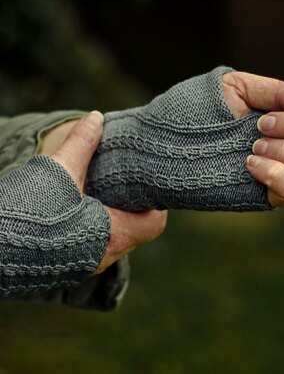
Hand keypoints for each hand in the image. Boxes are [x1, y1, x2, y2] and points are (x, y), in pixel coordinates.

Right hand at [42, 112, 166, 274]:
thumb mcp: (58, 171)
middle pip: (137, 231)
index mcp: (112, 235)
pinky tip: (83, 210)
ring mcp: (87, 265)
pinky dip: (97, 229)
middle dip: (133, 208)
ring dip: (114, 219)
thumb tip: (97, 117)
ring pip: (116, 240)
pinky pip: (96, 247)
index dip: (154, 203)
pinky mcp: (71, 266)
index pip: (154, 223)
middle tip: (125, 185)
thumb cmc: (27, 212)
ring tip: (104, 194)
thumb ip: (81, 143)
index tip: (143, 185)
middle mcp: (104, 256)